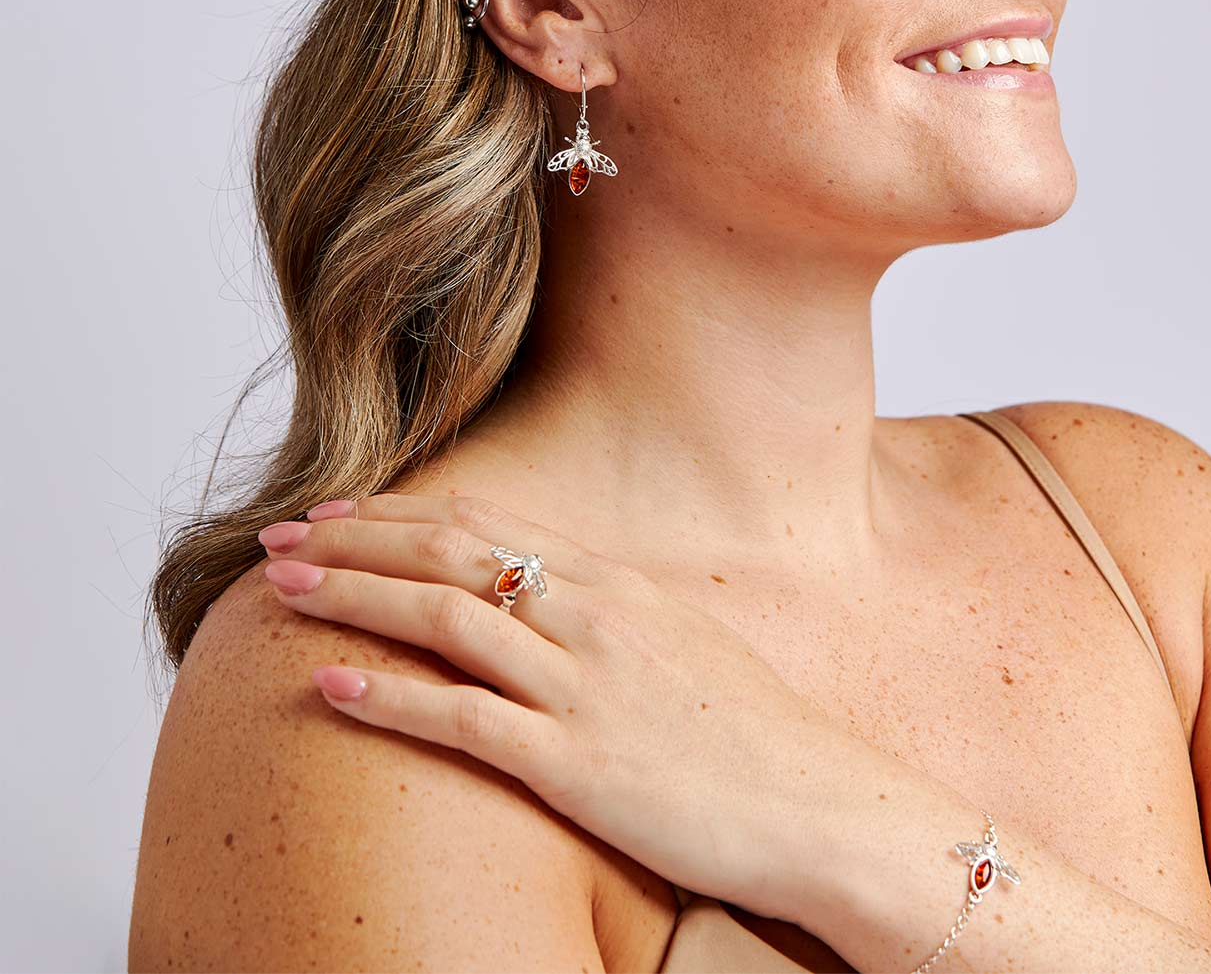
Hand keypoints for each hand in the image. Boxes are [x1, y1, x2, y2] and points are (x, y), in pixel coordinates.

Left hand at [257, 492, 834, 918]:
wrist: (825, 804)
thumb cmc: (755, 730)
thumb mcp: (680, 639)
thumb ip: (608, 610)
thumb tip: (544, 593)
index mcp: (615, 581)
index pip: (487, 522)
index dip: (402, 511)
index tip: (341, 509)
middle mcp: (593, 615)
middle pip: (451, 553)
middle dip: (356, 538)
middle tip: (283, 534)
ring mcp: (584, 686)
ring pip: (445, 617)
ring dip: (353, 596)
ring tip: (282, 589)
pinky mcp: (578, 763)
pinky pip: (465, 718)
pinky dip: (388, 697)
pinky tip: (328, 684)